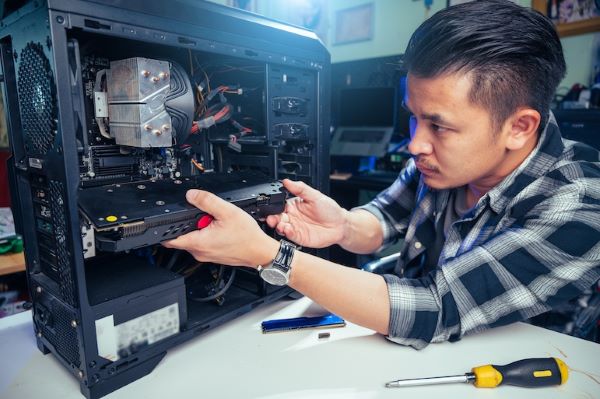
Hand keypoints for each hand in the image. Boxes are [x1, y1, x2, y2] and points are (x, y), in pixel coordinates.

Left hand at [163, 189, 278, 266]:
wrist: (260, 251)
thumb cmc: (247, 236)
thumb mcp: (227, 211)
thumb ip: (207, 201)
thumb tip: (191, 194)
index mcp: (198, 242)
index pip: (169, 239)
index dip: (165, 228)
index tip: (168, 220)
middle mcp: (199, 252)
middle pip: (183, 235)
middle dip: (189, 223)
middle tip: (205, 216)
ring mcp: (206, 255)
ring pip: (194, 238)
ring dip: (200, 228)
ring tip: (216, 222)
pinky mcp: (213, 255)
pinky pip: (203, 242)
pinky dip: (207, 234)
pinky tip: (221, 229)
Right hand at [266, 179, 347, 247]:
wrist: (340, 225)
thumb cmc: (329, 210)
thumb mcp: (315, 195)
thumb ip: (300, 188)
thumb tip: (287, 181)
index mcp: (293, 206)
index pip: (279, 206)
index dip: (272, 207)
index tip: (269, 207)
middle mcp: (292, 217)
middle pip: (277, 218)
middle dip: (272, 219)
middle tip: (271, 219)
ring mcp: (295, 228)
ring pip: (281, 228)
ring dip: (278, 227)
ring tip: (280, 225)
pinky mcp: (299, 238)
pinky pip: (290, 236)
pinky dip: (287, 233)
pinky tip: (287, 229)